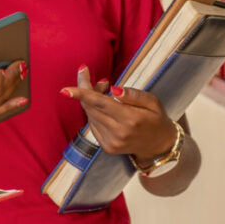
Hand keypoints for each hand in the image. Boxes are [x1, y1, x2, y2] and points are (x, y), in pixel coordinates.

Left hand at [61, 66, 176, 161]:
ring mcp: (111, 142)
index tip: (64, 90)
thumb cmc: (156, 119)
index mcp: (131, 119)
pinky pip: (93, 124)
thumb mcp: (152, 102)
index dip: (82, 94)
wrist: (159, 145)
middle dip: (86, 89)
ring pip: (90, 115)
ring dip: (90, 100)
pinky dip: (95, 113)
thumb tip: (112, 89)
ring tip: (104, 89)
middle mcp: (118, 133)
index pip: (100, 104)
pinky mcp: (106, 147)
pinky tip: (104, 107)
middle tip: (91, 76)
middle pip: (91, 107)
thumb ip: (133, 95)